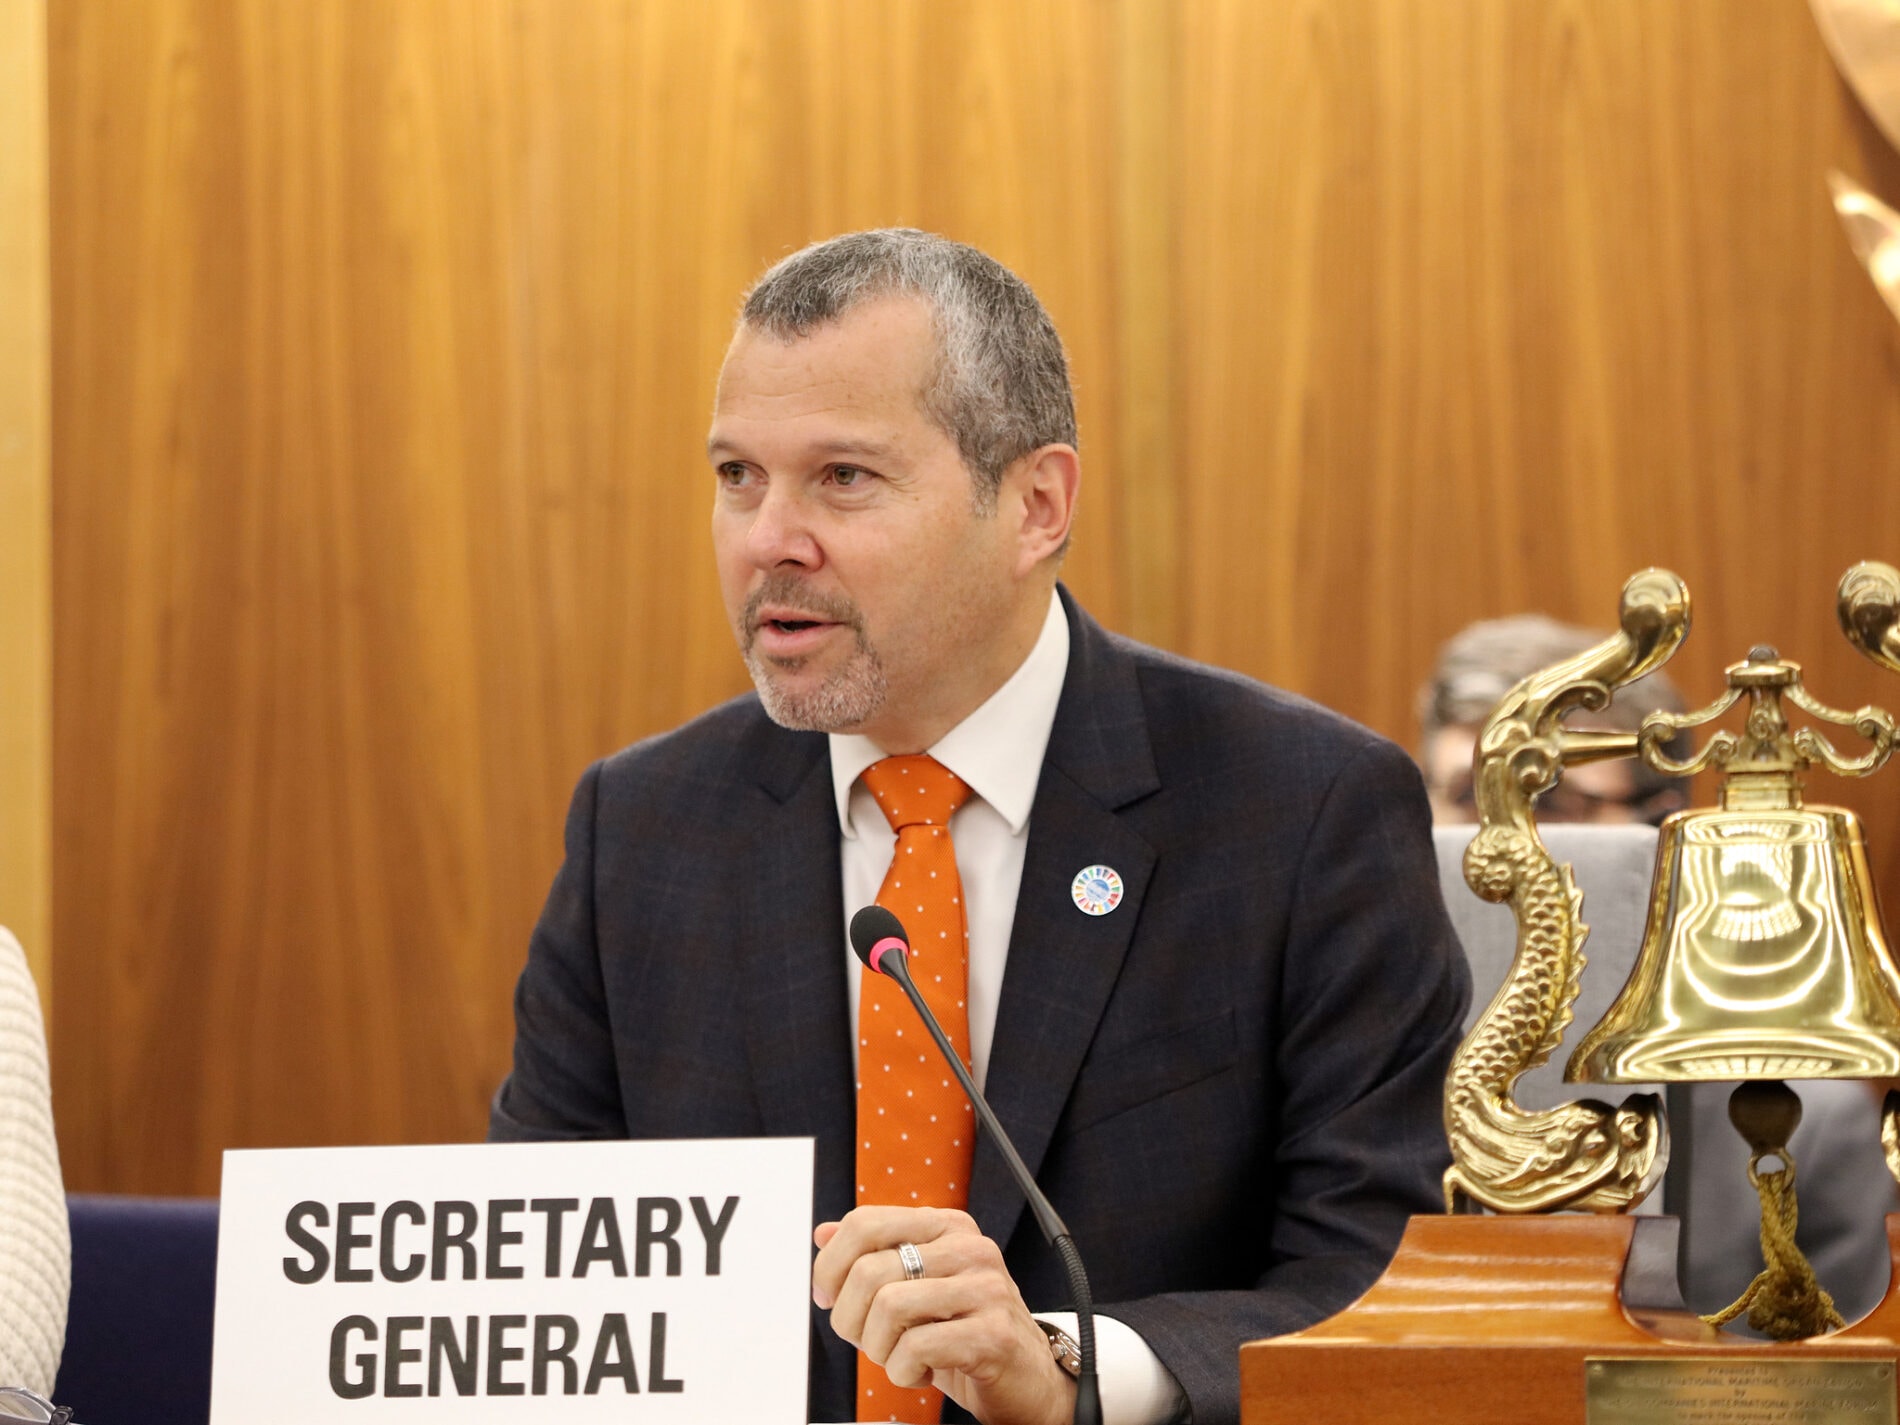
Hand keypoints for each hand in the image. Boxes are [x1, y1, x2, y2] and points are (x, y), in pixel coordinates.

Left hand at [812, 1204, 1075, 1424]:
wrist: (1026, 1379)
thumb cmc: (965, 1332)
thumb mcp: (915, 1288)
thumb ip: (872, 1256)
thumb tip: (823, 1233)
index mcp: (946, 1226)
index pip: (865, 1222)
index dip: (830, 1265)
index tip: (827, 1298)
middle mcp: (969, 1248)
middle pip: (868, 1270)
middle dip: (851, 1319)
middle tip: (868, 1341)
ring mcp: (986, 1289)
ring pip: (888, 1307)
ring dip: (877, 1348)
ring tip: (896, 1357)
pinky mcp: (993, 1334)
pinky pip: (916, 1347)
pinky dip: (902, 1371)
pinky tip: (920, 1373)